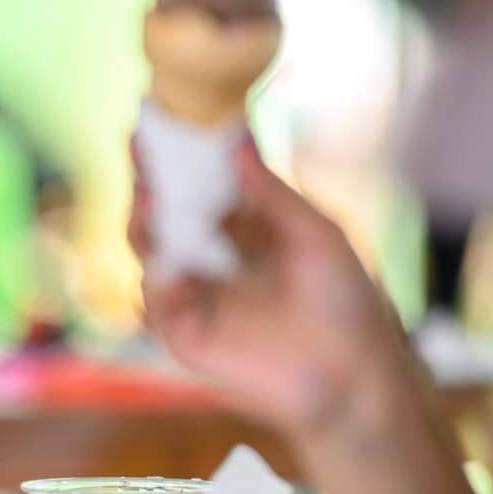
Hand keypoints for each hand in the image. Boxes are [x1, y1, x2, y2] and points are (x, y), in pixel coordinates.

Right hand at [132, 138, 410, 437]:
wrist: (352, 372)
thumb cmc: (345, 300)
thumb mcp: (315, 233)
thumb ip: (271, 192)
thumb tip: (236, 139)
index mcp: (240, 227)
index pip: (197, 184)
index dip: (177, 155)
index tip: (162, 121)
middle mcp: (210, 256)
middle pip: (164, 212)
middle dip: (149, 179)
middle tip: (141, 148)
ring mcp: (193, 294)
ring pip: (150, 251)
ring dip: (143, 221)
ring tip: (149, 196)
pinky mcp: (184, 333)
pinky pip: (154, 300)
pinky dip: (154, 276)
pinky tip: (164, 257)